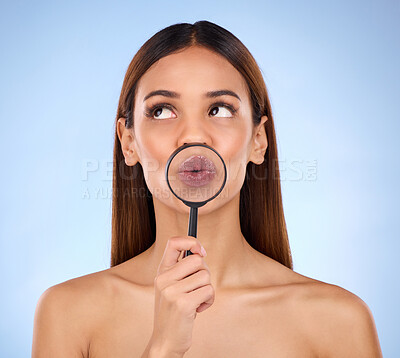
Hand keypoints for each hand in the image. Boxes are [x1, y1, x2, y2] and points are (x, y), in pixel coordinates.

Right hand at [149, 236, 214, 355]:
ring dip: (207, 289)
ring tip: (196, 300)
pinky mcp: (183, 304)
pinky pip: (209, 291)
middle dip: (204, 273)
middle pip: (197, 260)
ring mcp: (172, 291)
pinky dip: (209, 300)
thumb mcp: (171, 287)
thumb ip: (181, 269)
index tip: (200, 251)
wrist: (164, 341)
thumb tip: (200, 252)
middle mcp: (164, 279)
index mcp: (161, 272)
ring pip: (205, 276)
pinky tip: (198, 309)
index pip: (173, 242)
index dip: (191, 241)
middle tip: (198, 287)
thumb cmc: (173, 312)